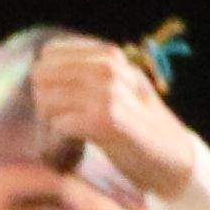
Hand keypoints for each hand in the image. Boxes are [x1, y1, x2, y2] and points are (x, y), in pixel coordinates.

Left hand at [27, 35, 207, 200]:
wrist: (171, 156)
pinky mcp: (105, 121)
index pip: (50, 53)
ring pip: (46, 101)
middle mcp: (109, 69)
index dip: (47, 78)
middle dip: (44, 100)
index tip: (62, 98)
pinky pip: (59, 124)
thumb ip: (87, 73)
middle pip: (42, 76)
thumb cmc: (137, 124)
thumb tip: (38, 67)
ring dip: (51, 122)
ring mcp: (108, 94)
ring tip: (71, 132)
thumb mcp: (119, 86)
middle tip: (62, 120)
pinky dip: (61, 138)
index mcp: (110, 56)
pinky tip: (78, 144)